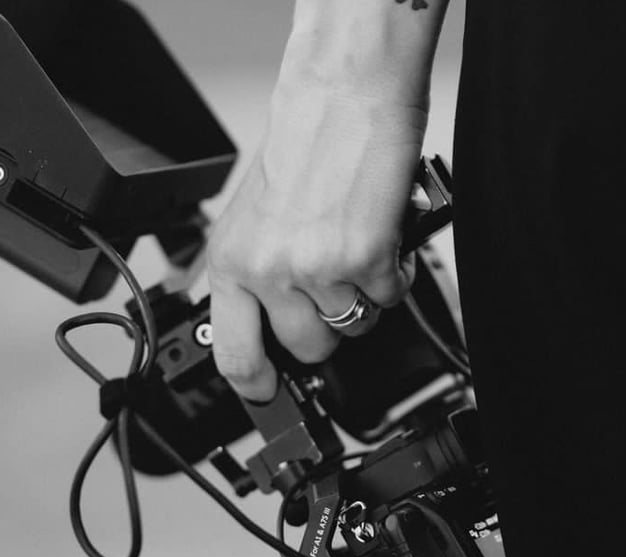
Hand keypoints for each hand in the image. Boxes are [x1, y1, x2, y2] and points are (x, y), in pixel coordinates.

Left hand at [208, 81, 424, 402]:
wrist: (344, 96)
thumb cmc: (301, 145)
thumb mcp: (249, 217)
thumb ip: (247, 273)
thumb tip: (246, 317)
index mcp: (232, 261)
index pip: (233, 353)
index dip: (255, 383)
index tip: (267, 391)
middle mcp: (268, 270)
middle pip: (308, 347)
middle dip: (327, 325)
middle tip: (332, 284)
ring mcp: (316, 268)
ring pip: (353, 325)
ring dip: (362, 295)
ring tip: (354, 245)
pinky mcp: (364, 259)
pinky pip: (390, 297)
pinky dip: (393, 273)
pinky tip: (379, 234)